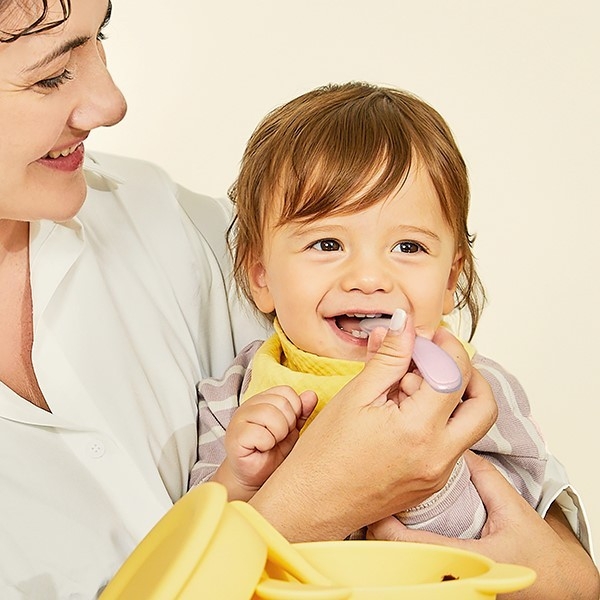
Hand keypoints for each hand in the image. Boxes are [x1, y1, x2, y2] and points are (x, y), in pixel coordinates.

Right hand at [212, 386, 316, 500]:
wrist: (254, 478)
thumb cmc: (272, 453)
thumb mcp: (292, 431)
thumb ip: (301, 413)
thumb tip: (312, 395)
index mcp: (263, 400)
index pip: (286, 392)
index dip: (295, 410)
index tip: (288, 427)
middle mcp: (249, 405)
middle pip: (281, 402)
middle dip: (288, 424)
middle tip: (278, 438)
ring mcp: (239, 419)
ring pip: (271, 415)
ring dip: (278, 434)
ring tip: (270, 444)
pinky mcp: (235, 436)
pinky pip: (261, 434)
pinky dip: (267, 445)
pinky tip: (261, 450)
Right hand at [250, 312, 497, 540]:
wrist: (313, 504)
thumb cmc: (325, 453)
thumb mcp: (355, 396)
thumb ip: (388, 358)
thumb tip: (406, 326)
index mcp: (418, 430)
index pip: (454, 375)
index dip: (446, 347)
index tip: (430, 336)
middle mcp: (439, 456)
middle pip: (483, 405)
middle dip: (469, 372)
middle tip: (441, 356)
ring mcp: (439, 473)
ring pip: (471, 425)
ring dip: (456, 396)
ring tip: (417, 382)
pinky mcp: (432, 483)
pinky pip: (453, 443)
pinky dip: (441, 418)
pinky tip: (407, 408)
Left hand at [367, 451, 599, 599]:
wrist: (561, 586)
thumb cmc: (541, 554)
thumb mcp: (513, 510)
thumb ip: (484, 477)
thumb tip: (457, 449)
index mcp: (468, 558)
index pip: (408, 546)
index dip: (384, 524)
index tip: (378, 503)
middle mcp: (456, 575)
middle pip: (399, 559)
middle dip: (383, 532)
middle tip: (378, 504)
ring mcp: (454, 585)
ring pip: (408, 566)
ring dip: (394, 543)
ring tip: (389, 514)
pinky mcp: (457, 586)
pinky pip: (423, 568)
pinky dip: (410, 551)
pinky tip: (408, 532)